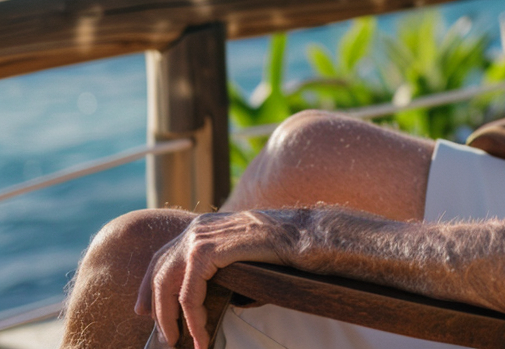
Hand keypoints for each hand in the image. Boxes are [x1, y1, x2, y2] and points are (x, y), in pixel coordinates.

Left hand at [135, 210, 302, 348]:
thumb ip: (218, 263)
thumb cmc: (280, 245)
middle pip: (159, 274)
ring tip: (184, 341)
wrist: (301, 235)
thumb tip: (205, 295)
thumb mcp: (240, 248)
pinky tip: (201, 333)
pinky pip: (189, 294)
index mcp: (201, 227)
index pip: (162, 257)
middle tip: (166, 335)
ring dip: (173, 319)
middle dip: (157, 309)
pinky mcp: (206, 252)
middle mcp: (194, 229)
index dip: (147, 285)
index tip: (143, 309)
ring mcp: (198, 239)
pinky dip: (192, 318)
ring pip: (168, 287)